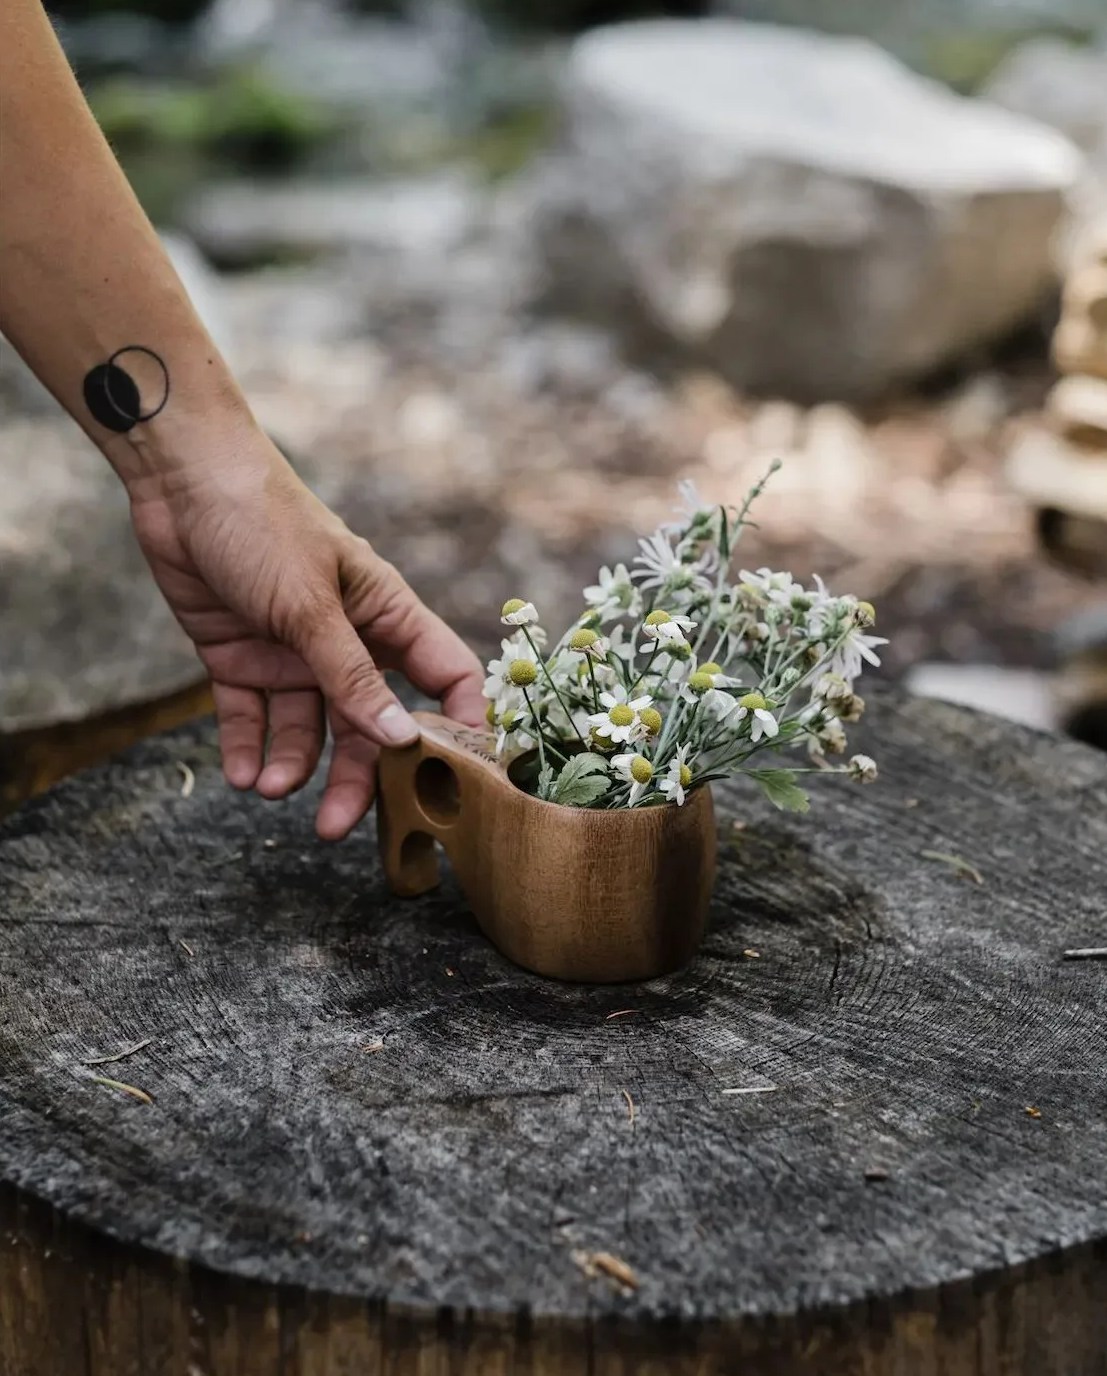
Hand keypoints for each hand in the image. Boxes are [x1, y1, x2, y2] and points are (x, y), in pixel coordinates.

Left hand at [123, 426, 484, 839]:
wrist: (181, 481)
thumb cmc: (265, 522)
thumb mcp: (311, 606)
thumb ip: (353, 677)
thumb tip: (402, 740)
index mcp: (385, 615)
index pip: (443, 676)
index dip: (457, 725)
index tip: (457, 779)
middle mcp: (346, 641)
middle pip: (366, 723)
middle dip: (353, 775)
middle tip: (335, 827)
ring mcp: (293, 653)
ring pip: (307, 729)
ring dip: (292, 766)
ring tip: (268, 790)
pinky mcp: (241, 658)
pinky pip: (251, 717)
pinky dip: (247, 748)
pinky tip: (241, 775)